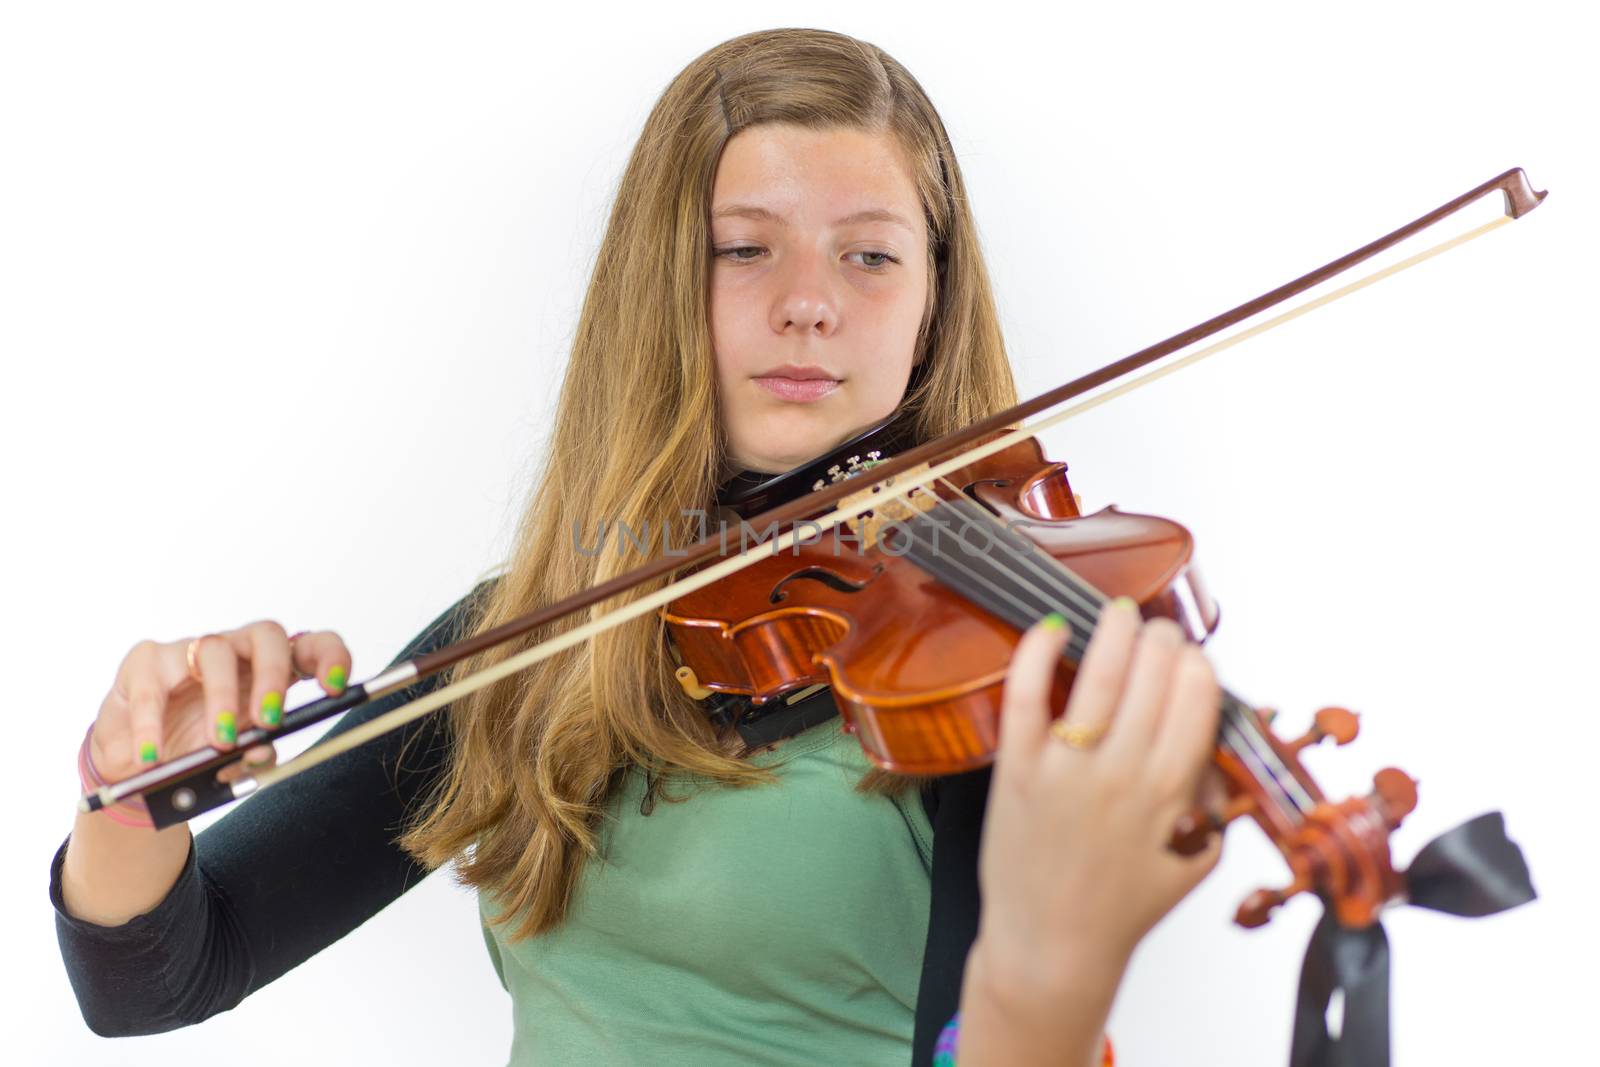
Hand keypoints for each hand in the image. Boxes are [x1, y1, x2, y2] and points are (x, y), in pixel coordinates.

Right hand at [89, 622, 352, 783]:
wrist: (138, 763)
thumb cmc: (197, 751)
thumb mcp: (232, 761)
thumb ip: (250, 756)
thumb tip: (259, 752)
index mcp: (271, 673)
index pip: (311, 647)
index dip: (329, 658)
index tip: (336, 688)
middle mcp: (236, 653)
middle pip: (267, 635)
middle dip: (273, 675)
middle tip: (268, 720)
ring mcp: (191, 651)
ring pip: (215, 650)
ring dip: (221, 699)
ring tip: (220, 744)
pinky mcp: (147, 659)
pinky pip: (152, 683)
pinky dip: (152, 724)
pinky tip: (152, 755)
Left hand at [975, 598, 1225, 992]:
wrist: (1051, 949)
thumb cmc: (1122, 908)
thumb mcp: (1195, 861)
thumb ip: (1216, 803)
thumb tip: (1220, 745)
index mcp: (1172, 794)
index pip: (1198, 699)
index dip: (1197, 667)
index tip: (1191, 659)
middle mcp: (1123, 774)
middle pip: (1154, 674)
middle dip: (1162, 640)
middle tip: (1158, 632)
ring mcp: (1066, 770)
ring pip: (1100, 674)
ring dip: (1115, 631)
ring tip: (1120, 615)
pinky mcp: (1016, 770)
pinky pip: (1027, 696)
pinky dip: (1038, 654)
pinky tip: (1051, 630)